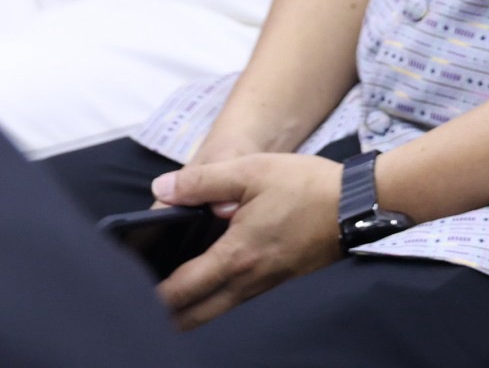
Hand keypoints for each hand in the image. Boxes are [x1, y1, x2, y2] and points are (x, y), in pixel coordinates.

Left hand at [150, 154, 345, 328]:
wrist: (361, 203)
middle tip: (138, 307)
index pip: (179, 291)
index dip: (149, 296)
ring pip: (214, 312)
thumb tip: (162, 189)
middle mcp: (248, 281)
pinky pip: (234, 300)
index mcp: (236, 257)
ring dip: (187, 311)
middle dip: (163, 317)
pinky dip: (211, 300)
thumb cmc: (308, 186)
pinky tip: (206, 282)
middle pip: (193, 316)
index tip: (126, 290)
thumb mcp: (252, 171)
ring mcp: (265, 284)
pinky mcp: (279, 279)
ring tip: (164, 298)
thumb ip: (203, 181)